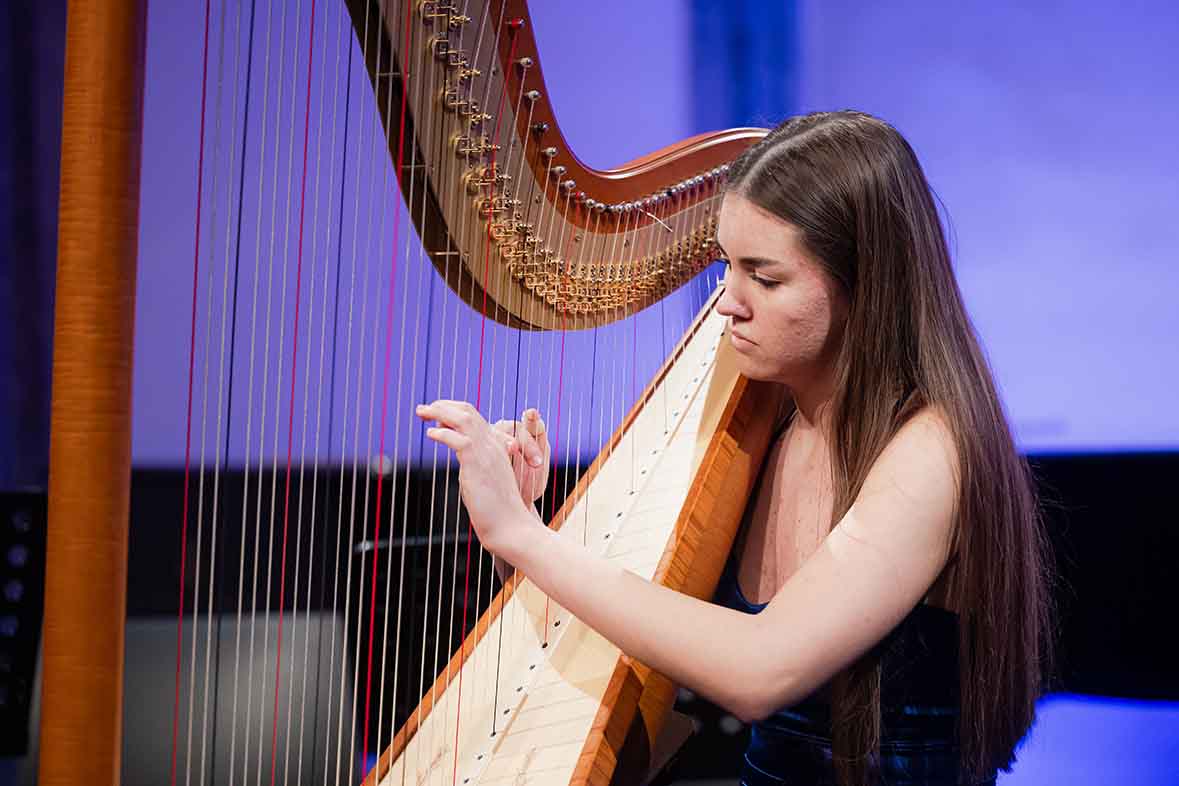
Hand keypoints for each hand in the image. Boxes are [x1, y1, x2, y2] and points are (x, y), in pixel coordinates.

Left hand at [415, 399, 545, 559]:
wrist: (511, 527)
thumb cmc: (498, 511)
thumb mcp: (486, 481)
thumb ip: (476, 468)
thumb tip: (465, 467)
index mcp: (496, 447)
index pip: (475, 417)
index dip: (453, 410)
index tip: (436, 413)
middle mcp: (493, 445)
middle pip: (468, 412)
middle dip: (443, 405)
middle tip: (423, 408)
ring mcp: (487, 453)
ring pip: (463, 419)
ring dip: (440, 412)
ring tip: (422, 412)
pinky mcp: (478, 465)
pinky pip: (459, 439)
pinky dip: (442, 433)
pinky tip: (430, 434)